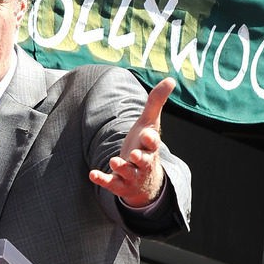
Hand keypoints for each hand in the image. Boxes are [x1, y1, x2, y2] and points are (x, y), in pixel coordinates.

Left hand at [88, 76, 174, 207]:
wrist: (144, 181)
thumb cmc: (144, 146)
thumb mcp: (149, 124)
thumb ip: (156, 102)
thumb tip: (170, 79)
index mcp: (151, 148)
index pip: (153, 144)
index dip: (150, 139)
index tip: (146, 134)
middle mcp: (143, 163)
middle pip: (144, 161)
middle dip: (140, 158)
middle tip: (135, 154)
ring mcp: (132, 176)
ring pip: (129, 173)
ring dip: (122, 168)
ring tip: (114, 161)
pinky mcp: (119, 184)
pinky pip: (111, 183)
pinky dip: (102, 179)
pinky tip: (92, 174)